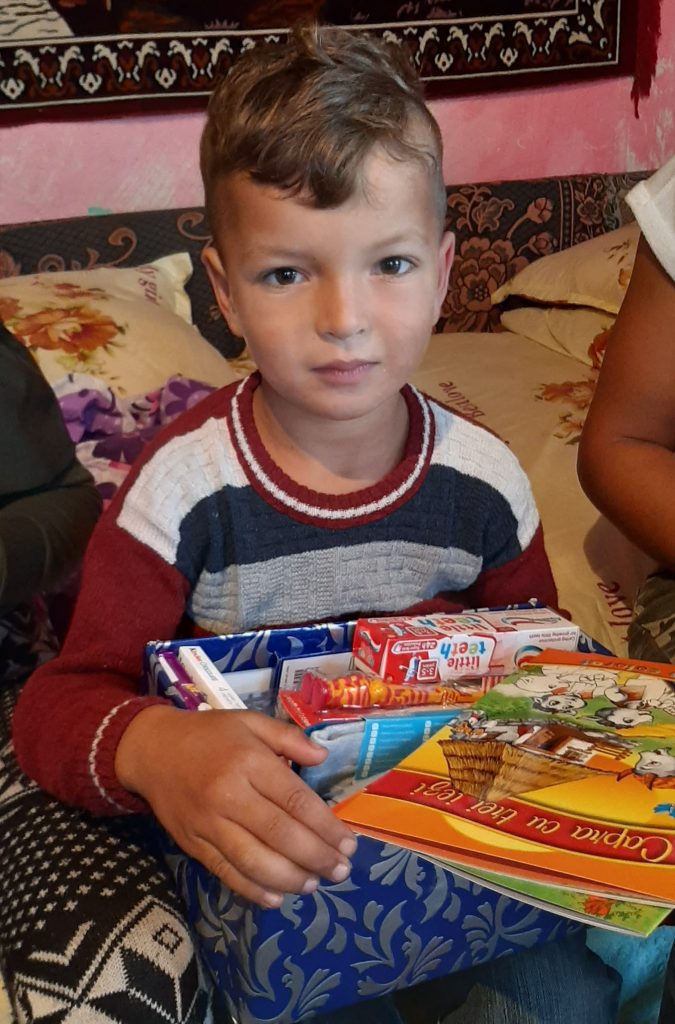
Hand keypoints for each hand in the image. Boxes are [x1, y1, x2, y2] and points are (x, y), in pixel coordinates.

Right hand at [115, 705, 357, 907]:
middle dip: (316, 857)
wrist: (152, 750)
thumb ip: (288, 738)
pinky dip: (252, 890)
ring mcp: (208, 823)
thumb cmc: (208, 734)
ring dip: (289, 879)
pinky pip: (225, 872)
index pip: (295, 801)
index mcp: (248, 761)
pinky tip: (276, 898)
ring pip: (253, 860)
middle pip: (280, 834)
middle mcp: (229, 794)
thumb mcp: (250, 721)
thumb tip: (323, 758)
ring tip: (314, 885)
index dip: (326, 827)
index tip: (348, 843)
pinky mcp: (192, 844)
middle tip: (341, 871)